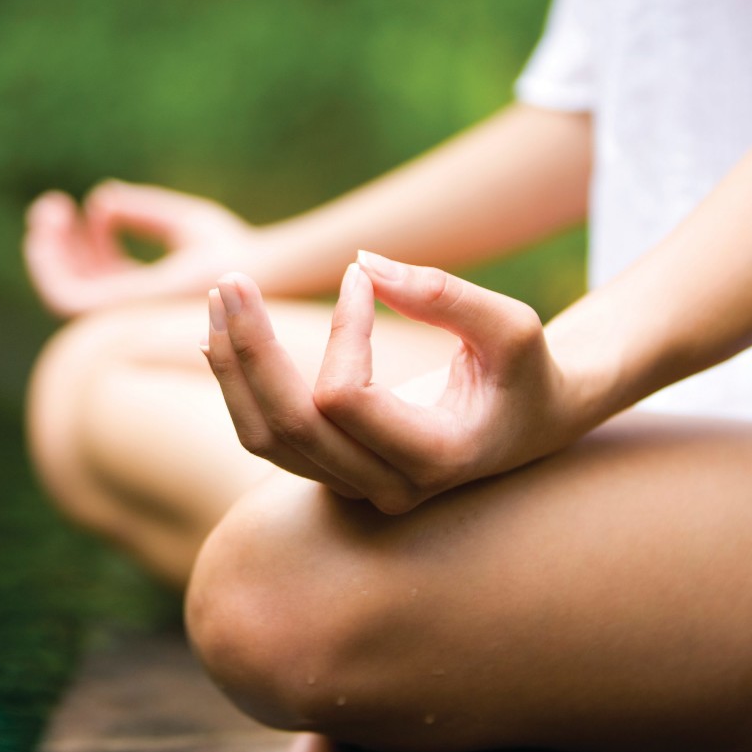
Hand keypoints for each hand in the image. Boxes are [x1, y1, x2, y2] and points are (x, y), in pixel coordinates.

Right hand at [24, 181, 258, 316]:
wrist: (247, 272)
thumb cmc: (231, 253)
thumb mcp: (183, 224)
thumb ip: (145, 213)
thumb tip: (102, 202)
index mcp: (149, 296)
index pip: (105, 275)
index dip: (91, 241)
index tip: (94, 206)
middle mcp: (129, 312)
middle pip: (78, 282)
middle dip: (57, 246)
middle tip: (52, 206)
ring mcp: (118, 317)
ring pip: (60, 291)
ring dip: (45, 251)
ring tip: (49, 210)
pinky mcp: (110, 314)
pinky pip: (61, 294)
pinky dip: (48, 261)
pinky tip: (51, 225)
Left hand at [203, 253, 578, 513]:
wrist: (531, 422)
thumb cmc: (526, 371)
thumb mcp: (513, 326)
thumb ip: (445, 295)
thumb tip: (364, 262)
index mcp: (435, 459)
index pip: (347, 399)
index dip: (342, 331)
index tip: (360, 274)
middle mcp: (387, 489)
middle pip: (289, 427)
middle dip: (251, 348)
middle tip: (232, 279)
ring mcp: (353, 489)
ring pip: (263, 438)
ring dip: (232, 366)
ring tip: (220, 299)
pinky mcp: (330, 474)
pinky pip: (265, 436)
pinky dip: (238, 384)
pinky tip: (224, 334)